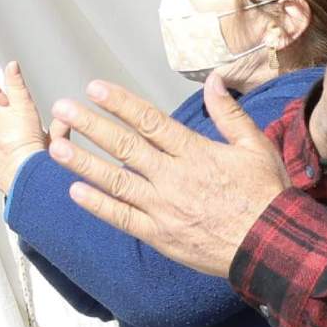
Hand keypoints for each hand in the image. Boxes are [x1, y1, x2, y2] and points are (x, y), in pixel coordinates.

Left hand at [49, 78, 289, 276]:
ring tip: (56, 146)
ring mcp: (163, 208)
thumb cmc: (266, 195)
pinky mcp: (160, 235)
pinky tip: (75, 191)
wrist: (271, 247)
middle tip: (62, 108)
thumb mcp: (256, 146)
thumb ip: (229, 113)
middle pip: (125, 146)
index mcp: (195, 153)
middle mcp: (173, 178)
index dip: (120, 103)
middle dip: (91, 125)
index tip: (94, 88)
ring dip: (84, 163)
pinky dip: (98, 205)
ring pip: (116, 181)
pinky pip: (122, 218)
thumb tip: (213, 79)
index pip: (150, 121)